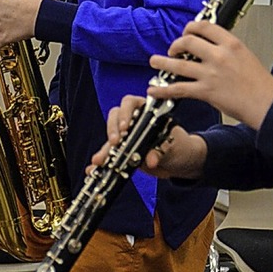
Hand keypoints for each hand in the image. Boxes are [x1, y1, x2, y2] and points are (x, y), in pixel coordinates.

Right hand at [88, 94, 206, 178]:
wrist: (179, 162)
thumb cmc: (178, 146)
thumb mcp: (172, 147)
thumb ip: (161, 152)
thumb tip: (151, 160)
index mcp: (147, 111)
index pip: (130, 103)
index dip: (125, 113)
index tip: (125, 127)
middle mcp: (134, 120)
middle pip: (116, 116)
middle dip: (113, 129)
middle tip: (115, 142)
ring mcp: (127, 135)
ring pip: (111, 136)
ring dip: (104, 148)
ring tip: (100, 159)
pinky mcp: (123, 151)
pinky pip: (109, 154)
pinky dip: (102, 160)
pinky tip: (93, 168)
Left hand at [147, 20, 272, 130]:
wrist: (267, 105)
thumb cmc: (261, 84)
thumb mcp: (247, 56)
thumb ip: (228, 50)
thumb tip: (212, 48)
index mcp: (231, 44)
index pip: (205, 27)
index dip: (191, 27)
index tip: (187, 31)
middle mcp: (219, 56)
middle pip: (188, 41)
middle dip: (176, 44)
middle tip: (173, 48)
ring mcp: (211, 74)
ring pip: (178, 63)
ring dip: (163, 62)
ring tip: (154, 61)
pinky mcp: (206, 91)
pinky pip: (179, 88)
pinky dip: (164, 89)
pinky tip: (155, 90)